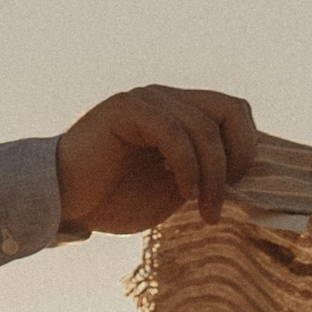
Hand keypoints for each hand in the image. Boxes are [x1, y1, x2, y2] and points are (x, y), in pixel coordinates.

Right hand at [56, 86, 260, 236]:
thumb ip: (206, 175)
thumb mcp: (175, 190)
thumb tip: (244, 178)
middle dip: (239, 158)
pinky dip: (188, 165)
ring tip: (204, 210)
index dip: (246, 150)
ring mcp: (148, 101)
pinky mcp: (128, 109)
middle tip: (223, 199)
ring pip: (204, 127)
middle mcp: (168, 100)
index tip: (235, 190)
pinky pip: (174, 132)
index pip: (235, 114)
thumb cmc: (114, 199)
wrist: (65, 201)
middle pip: (231, 111)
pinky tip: (184, 192)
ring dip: (212, 175)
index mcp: (182, 114)